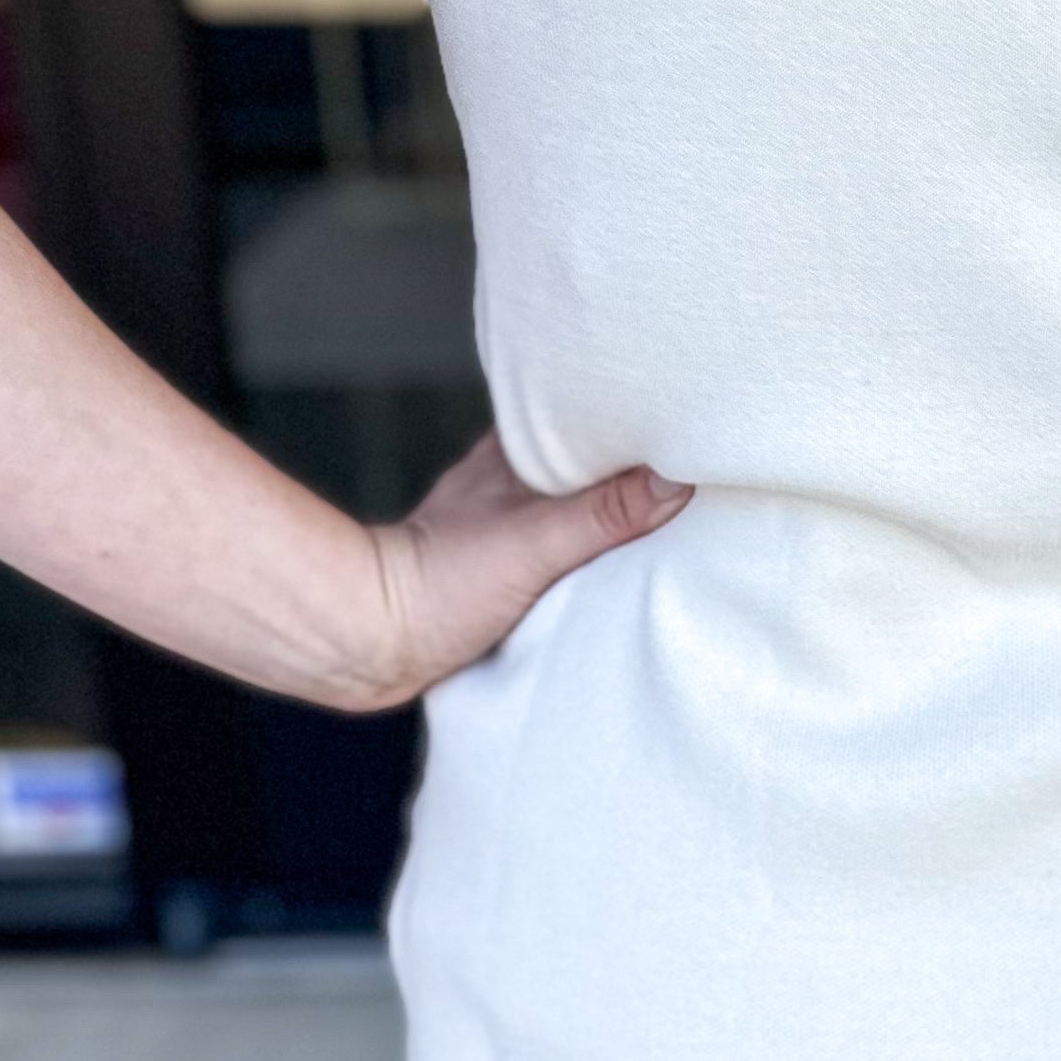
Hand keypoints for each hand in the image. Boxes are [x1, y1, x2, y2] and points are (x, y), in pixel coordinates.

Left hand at [334, 430, 690, 709]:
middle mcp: (509, 484)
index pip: (587, 419)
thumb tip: (678, 479)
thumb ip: (606, 514)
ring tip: (670, 514)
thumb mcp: (535, 545)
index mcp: (515, 456)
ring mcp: (503, 527)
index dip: (634, 418)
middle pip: (587, 463)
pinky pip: (561, 549)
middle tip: (692, 463)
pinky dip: (588, 550)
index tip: (685, 417)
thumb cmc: (439, 586)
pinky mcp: (499, 571)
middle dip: (632, 465)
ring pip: (573, 505)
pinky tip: (616, 566)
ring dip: (610, 510)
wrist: (367, 643)